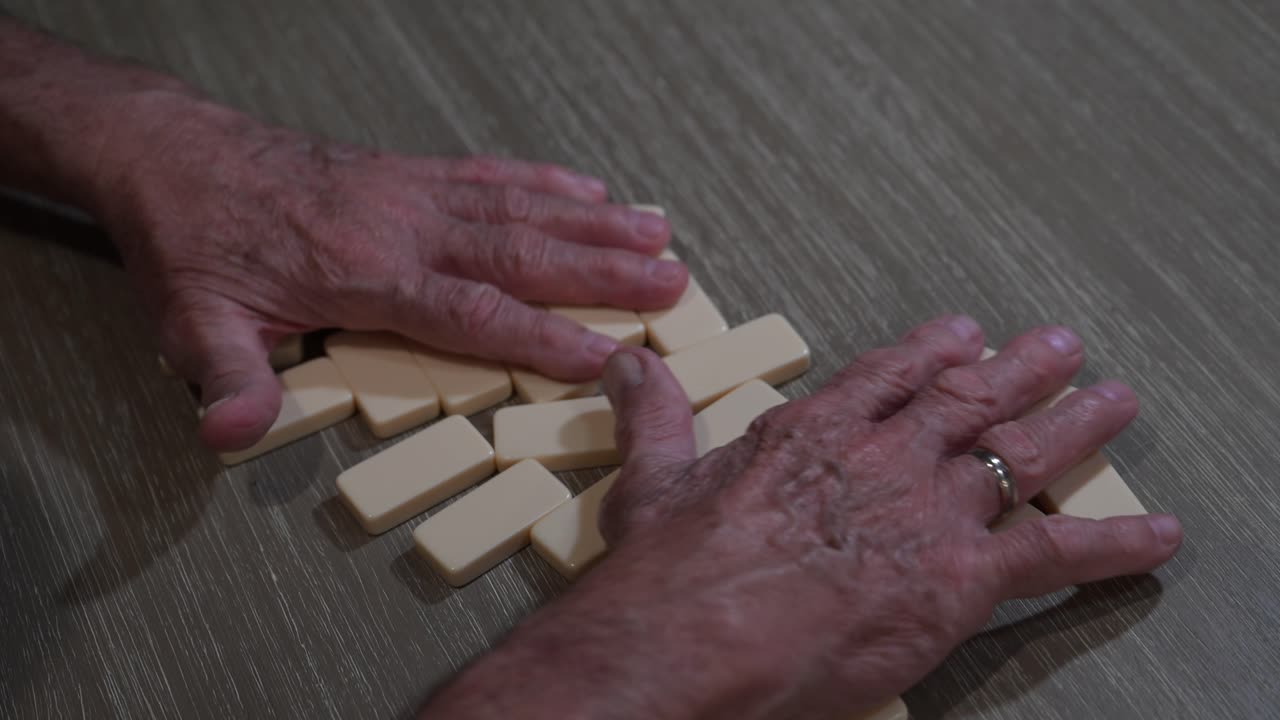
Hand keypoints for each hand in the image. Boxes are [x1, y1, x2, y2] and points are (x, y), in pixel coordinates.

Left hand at [89, 92, 685, 450]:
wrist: (176, 155)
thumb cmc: (193, 241)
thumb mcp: (192, 320)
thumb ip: (225, 377)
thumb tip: (233, 432)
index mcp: (366, 272)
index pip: (472, 312)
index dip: (544, 337)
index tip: (606, 358)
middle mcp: (405, 227)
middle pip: (521, 252)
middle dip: (603, 272)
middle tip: (672, 285)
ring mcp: (412, 192)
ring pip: (521, 208)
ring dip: (594, 225)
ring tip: (659, 235)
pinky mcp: (409, 171)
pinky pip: (491, 174)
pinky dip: (546, 182)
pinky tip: (589, 190)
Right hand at [580, 316, 1181, 716]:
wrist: (690, 639)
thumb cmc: (668, 571)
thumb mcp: (652, 480)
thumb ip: (654, 416)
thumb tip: (628, 366)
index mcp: (814, 430)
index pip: (889, 375)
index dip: (932, 351)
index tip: (963, 332)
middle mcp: (882, 457)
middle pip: (968, 399)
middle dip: (1020, 369)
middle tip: (1059, 346)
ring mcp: (926, 512)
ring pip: (1020, 454)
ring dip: (1074, 426)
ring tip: (1113, 401)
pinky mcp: (957, 578)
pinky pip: (1054, 552)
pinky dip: (1113, 543)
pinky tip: (1155, 536)